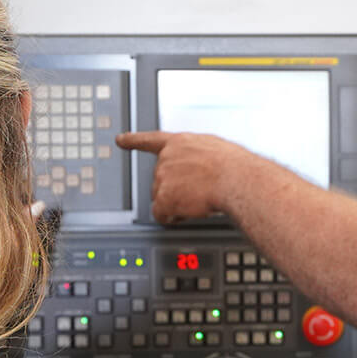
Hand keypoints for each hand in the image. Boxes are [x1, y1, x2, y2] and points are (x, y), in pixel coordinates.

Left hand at [116, 130, 245, 224]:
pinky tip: (188, 212)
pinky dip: (172, 217)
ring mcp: (162, 176)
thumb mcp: (216, 150)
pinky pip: (161, 214)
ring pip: (162, 198)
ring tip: (200, 200)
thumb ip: (200, 156)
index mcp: (180, 143)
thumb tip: (203, 169)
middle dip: (175, 189)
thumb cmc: (235, 167)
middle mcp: (167, 157)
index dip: (133, 140)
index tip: (120, 140)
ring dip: (177, 202)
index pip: (151, 140)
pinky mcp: (163, 196)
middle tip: (198, 192)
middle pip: (160, 179)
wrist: (236, 179)